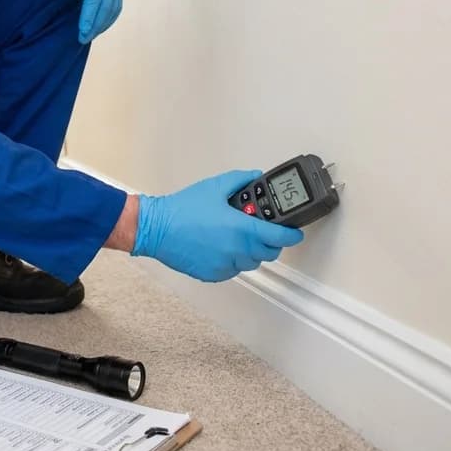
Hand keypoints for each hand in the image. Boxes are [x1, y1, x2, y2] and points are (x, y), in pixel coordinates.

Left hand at [50, 0, 122, 43]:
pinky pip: (117, 6)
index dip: (89, 15)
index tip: (82, 30)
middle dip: (95, 24)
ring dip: (103, 24)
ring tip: (88, 36)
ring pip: (114, 7)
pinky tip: (98, 28)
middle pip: (106, 5)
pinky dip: (109, 19)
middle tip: (82, 39)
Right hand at [131, 171, 304, 281]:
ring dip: (250, 251)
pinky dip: (233, 260)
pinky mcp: (214, 274)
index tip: (295, 232)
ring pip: (251, 262)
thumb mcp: (214, 187)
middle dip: (270, 242)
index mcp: (241, 229)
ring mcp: (225, 264)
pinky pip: (233, 270)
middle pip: (269, 253)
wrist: (156, 228)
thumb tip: (255, 176)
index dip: (291, 235)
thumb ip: (240, 180)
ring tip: (235, 237)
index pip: (280, 237)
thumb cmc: (181, 209)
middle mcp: (237, 249)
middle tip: (262, 231)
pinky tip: (220, 246)